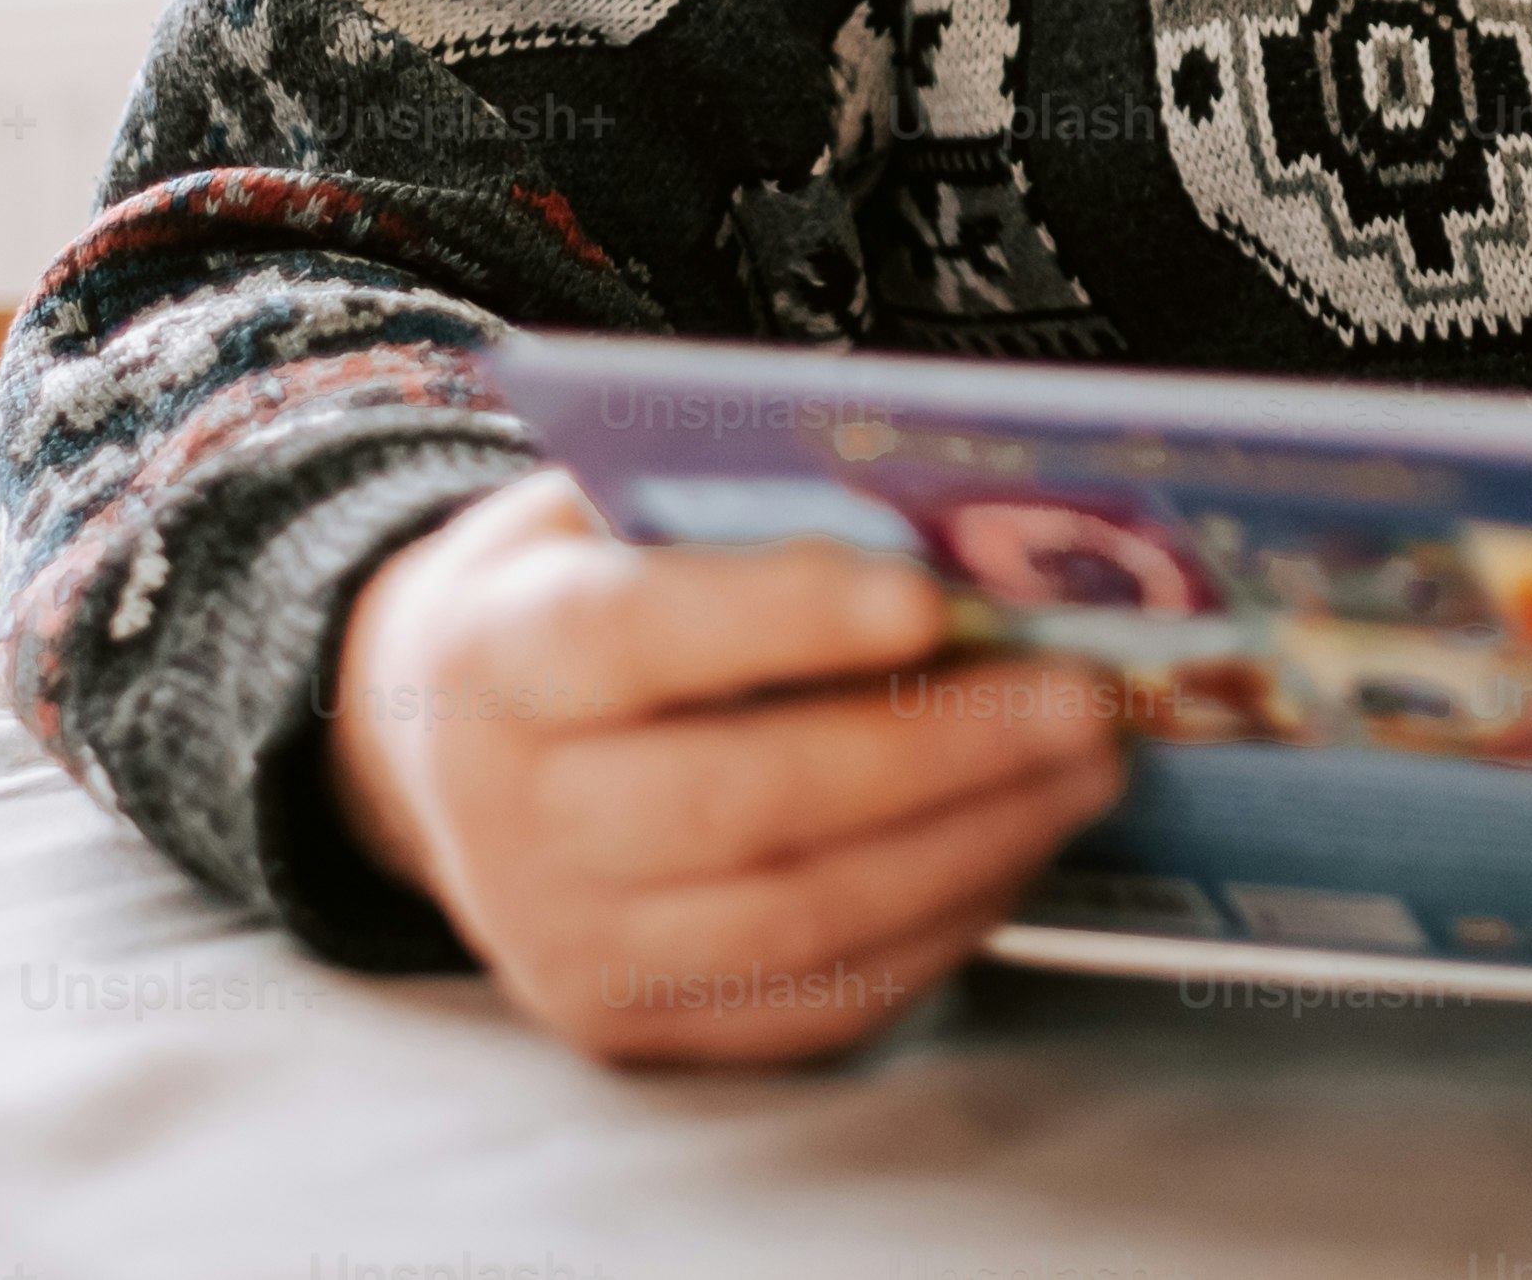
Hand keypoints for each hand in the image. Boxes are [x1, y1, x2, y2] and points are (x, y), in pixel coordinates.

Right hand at [325, 470, 1125, 1063]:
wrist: (445, 748)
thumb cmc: (579, 590)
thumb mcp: (611, 506)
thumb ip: (736, 503)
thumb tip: (945, 516)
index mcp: (497, 655)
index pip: (635, 638)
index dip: (784, 618)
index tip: (929, 600)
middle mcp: (511, 819)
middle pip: (740, 801)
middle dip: (937, 750)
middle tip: (1082, 698)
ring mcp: (567, 945)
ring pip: (797, 919)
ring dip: (971, 845)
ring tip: (1086, 771)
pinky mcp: (633, 1027)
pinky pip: (812, 999)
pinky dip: (937, 926)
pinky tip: (1017, 848)